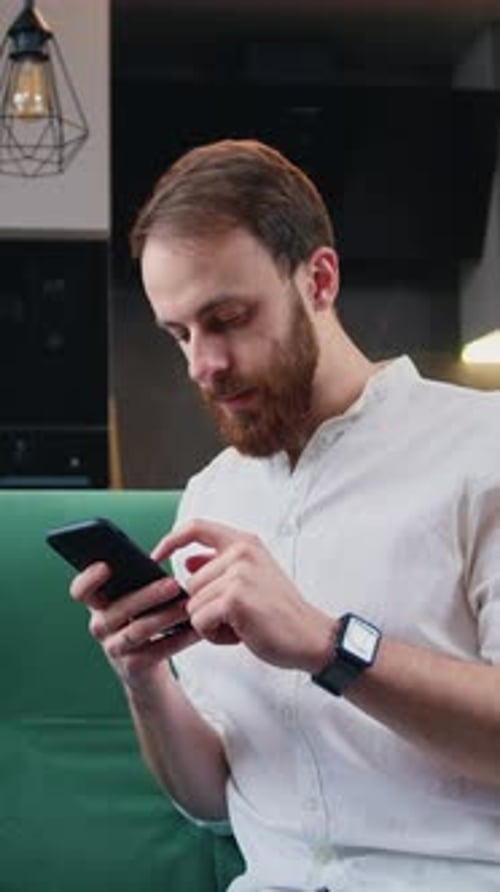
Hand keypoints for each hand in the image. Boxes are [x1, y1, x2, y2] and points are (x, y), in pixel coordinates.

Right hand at [69, 562, 199, 690]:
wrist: (148, 670)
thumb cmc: (144, 621)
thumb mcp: (136, 601)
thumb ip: (139, 581)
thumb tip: (159, 558)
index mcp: (99, 603)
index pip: (81, 591)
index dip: (88, 579)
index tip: (105, 566)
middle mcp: (100, 626)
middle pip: (117, 609)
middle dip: (147, 595)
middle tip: (173, 584)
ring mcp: (113, 648)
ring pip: (138, 630)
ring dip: (166, 617)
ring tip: (187, 606)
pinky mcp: (132, 667)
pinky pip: (155, 652)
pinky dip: (178, 640)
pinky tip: (195, 629)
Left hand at [152, 519, 336, 672]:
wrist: (310, 636)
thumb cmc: (279, 611)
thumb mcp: (251, 577)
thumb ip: (218, 566)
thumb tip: (185, 561)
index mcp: (245, 542)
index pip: (197, 527)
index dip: (171, 540)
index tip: (155, 555)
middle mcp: (242, 551)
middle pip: (190, 580)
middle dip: (204, 606)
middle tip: (236, 616)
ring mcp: (238, 574)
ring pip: (193, 603)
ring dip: (210, 623)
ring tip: (240, 624)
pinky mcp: (234, 599)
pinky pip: (200, 620)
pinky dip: (214, 635)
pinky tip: (240, 634)